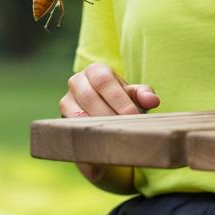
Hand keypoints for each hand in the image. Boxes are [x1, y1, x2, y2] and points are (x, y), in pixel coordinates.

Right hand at [60, 63, 160, 181]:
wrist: (105, 114)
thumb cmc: (122, 101)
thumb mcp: (134, 95)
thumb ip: (144, 94)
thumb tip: (152, 100)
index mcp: (95, 71)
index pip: (103, 80)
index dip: (118, 99)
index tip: (132, 116)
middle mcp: (76, 82)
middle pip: (88, 96)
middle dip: (108, 114)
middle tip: (124, 128)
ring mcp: (66, 101)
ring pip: (77, 114)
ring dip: (96, 126)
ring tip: (114, 136)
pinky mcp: (62, 119)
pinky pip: (71, 128)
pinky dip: (87, 136)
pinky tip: (101, 143)